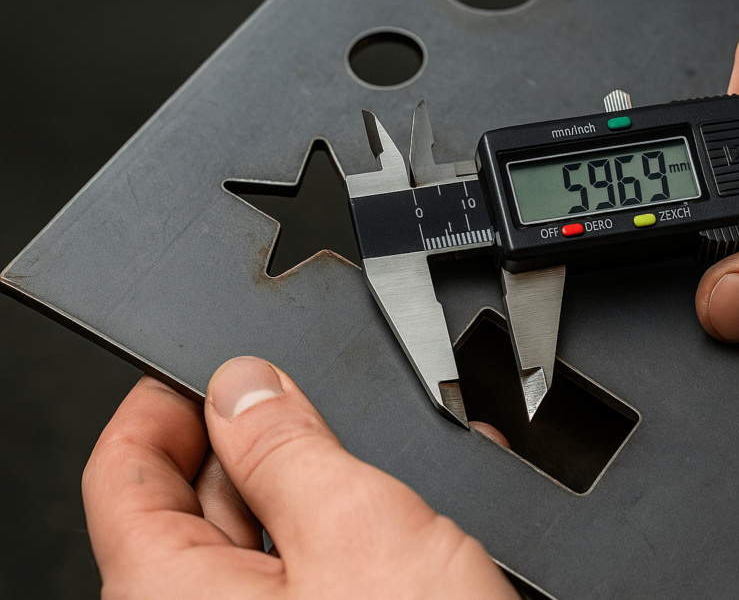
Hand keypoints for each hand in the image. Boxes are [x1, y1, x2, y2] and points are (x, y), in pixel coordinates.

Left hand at [83, 357, 518, 598]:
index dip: (163, 404)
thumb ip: (289, 443)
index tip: (204, 367)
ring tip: (381, 445)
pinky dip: (353, 530)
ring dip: (322, 481)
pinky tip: (408, 506)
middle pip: (199, 502)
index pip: (123, 473)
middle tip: (313, 396)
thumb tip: (245, 384)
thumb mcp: (358, 527)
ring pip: (268, 539)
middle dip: (260, 438)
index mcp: (166, 597)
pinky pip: (316, 575)